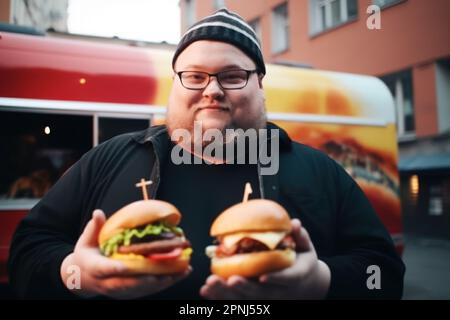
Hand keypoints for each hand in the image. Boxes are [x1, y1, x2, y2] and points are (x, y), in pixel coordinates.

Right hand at [60, 209, 190, 298]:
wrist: (82, 278)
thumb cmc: (86, 255)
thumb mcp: (86, 240)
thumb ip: (94, 228)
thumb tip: (98, 213)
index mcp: (94, 268)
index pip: (104, 269)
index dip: (114, 268)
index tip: (124, 266)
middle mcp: (106, 283)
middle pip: (126, 283)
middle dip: (145, 279)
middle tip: (162, 273)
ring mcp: (119, 291)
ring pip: (141, 289)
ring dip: (162, 282)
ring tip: (180, 272)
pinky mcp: (129, 293)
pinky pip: (148, 290)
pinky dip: (165, 283)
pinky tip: (181, 274)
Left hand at [200, 219, 329, 299]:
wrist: (305, 284)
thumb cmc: (301, 261)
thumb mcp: (306, 248)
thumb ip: (300, 236)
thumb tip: (294, 223)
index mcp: (295, 277)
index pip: (287, 279)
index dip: (275, 279)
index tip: (262, 276)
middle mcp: (280, 291)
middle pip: (262, 293)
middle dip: (245, 288)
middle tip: (230, 280)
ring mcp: (267, 298)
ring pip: (246, 300)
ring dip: (226, 293)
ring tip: (210, 284)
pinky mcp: (255, 300)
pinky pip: (237, 301)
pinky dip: (220, 297)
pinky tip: (205, 291)